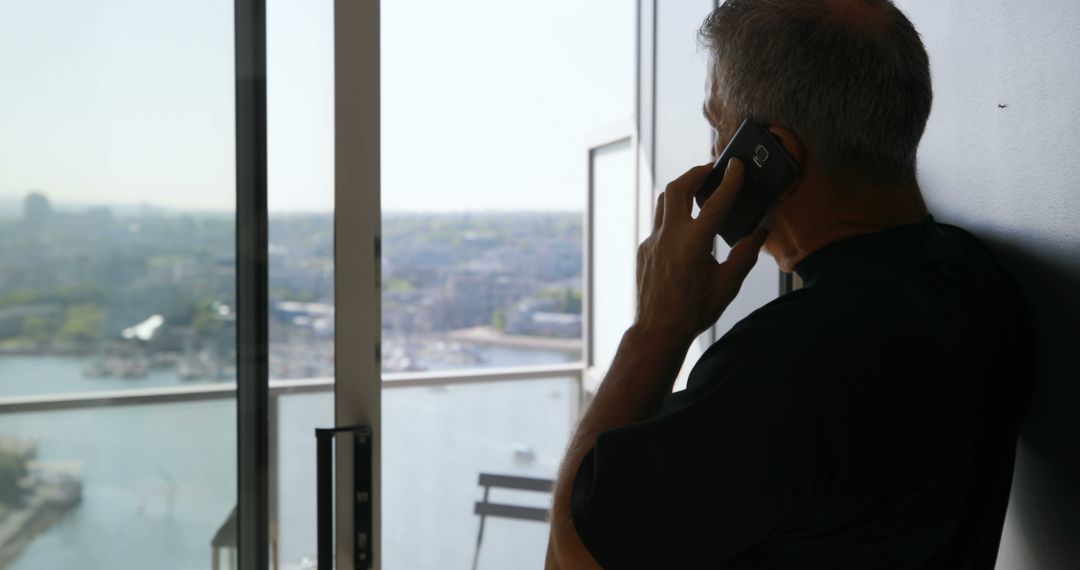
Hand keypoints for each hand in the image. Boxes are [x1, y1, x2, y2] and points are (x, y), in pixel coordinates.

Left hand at [634, 158, 767, 344]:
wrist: (658, 330)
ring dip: (681, 190)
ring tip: (699, 189)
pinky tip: (687, 227)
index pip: (715, 202)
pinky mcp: (644, 249)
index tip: (737, 165)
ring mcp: (653, 241)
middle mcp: (670, 236)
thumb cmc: (694, 311)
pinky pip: (659, 224)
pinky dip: (674, 217)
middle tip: (713, 169)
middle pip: (677, 188)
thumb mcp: (728, 285)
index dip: (730, 181)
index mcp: (694, 243)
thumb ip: (745, 254)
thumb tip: (760, 232)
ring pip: (664, 202)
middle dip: (696, 173)